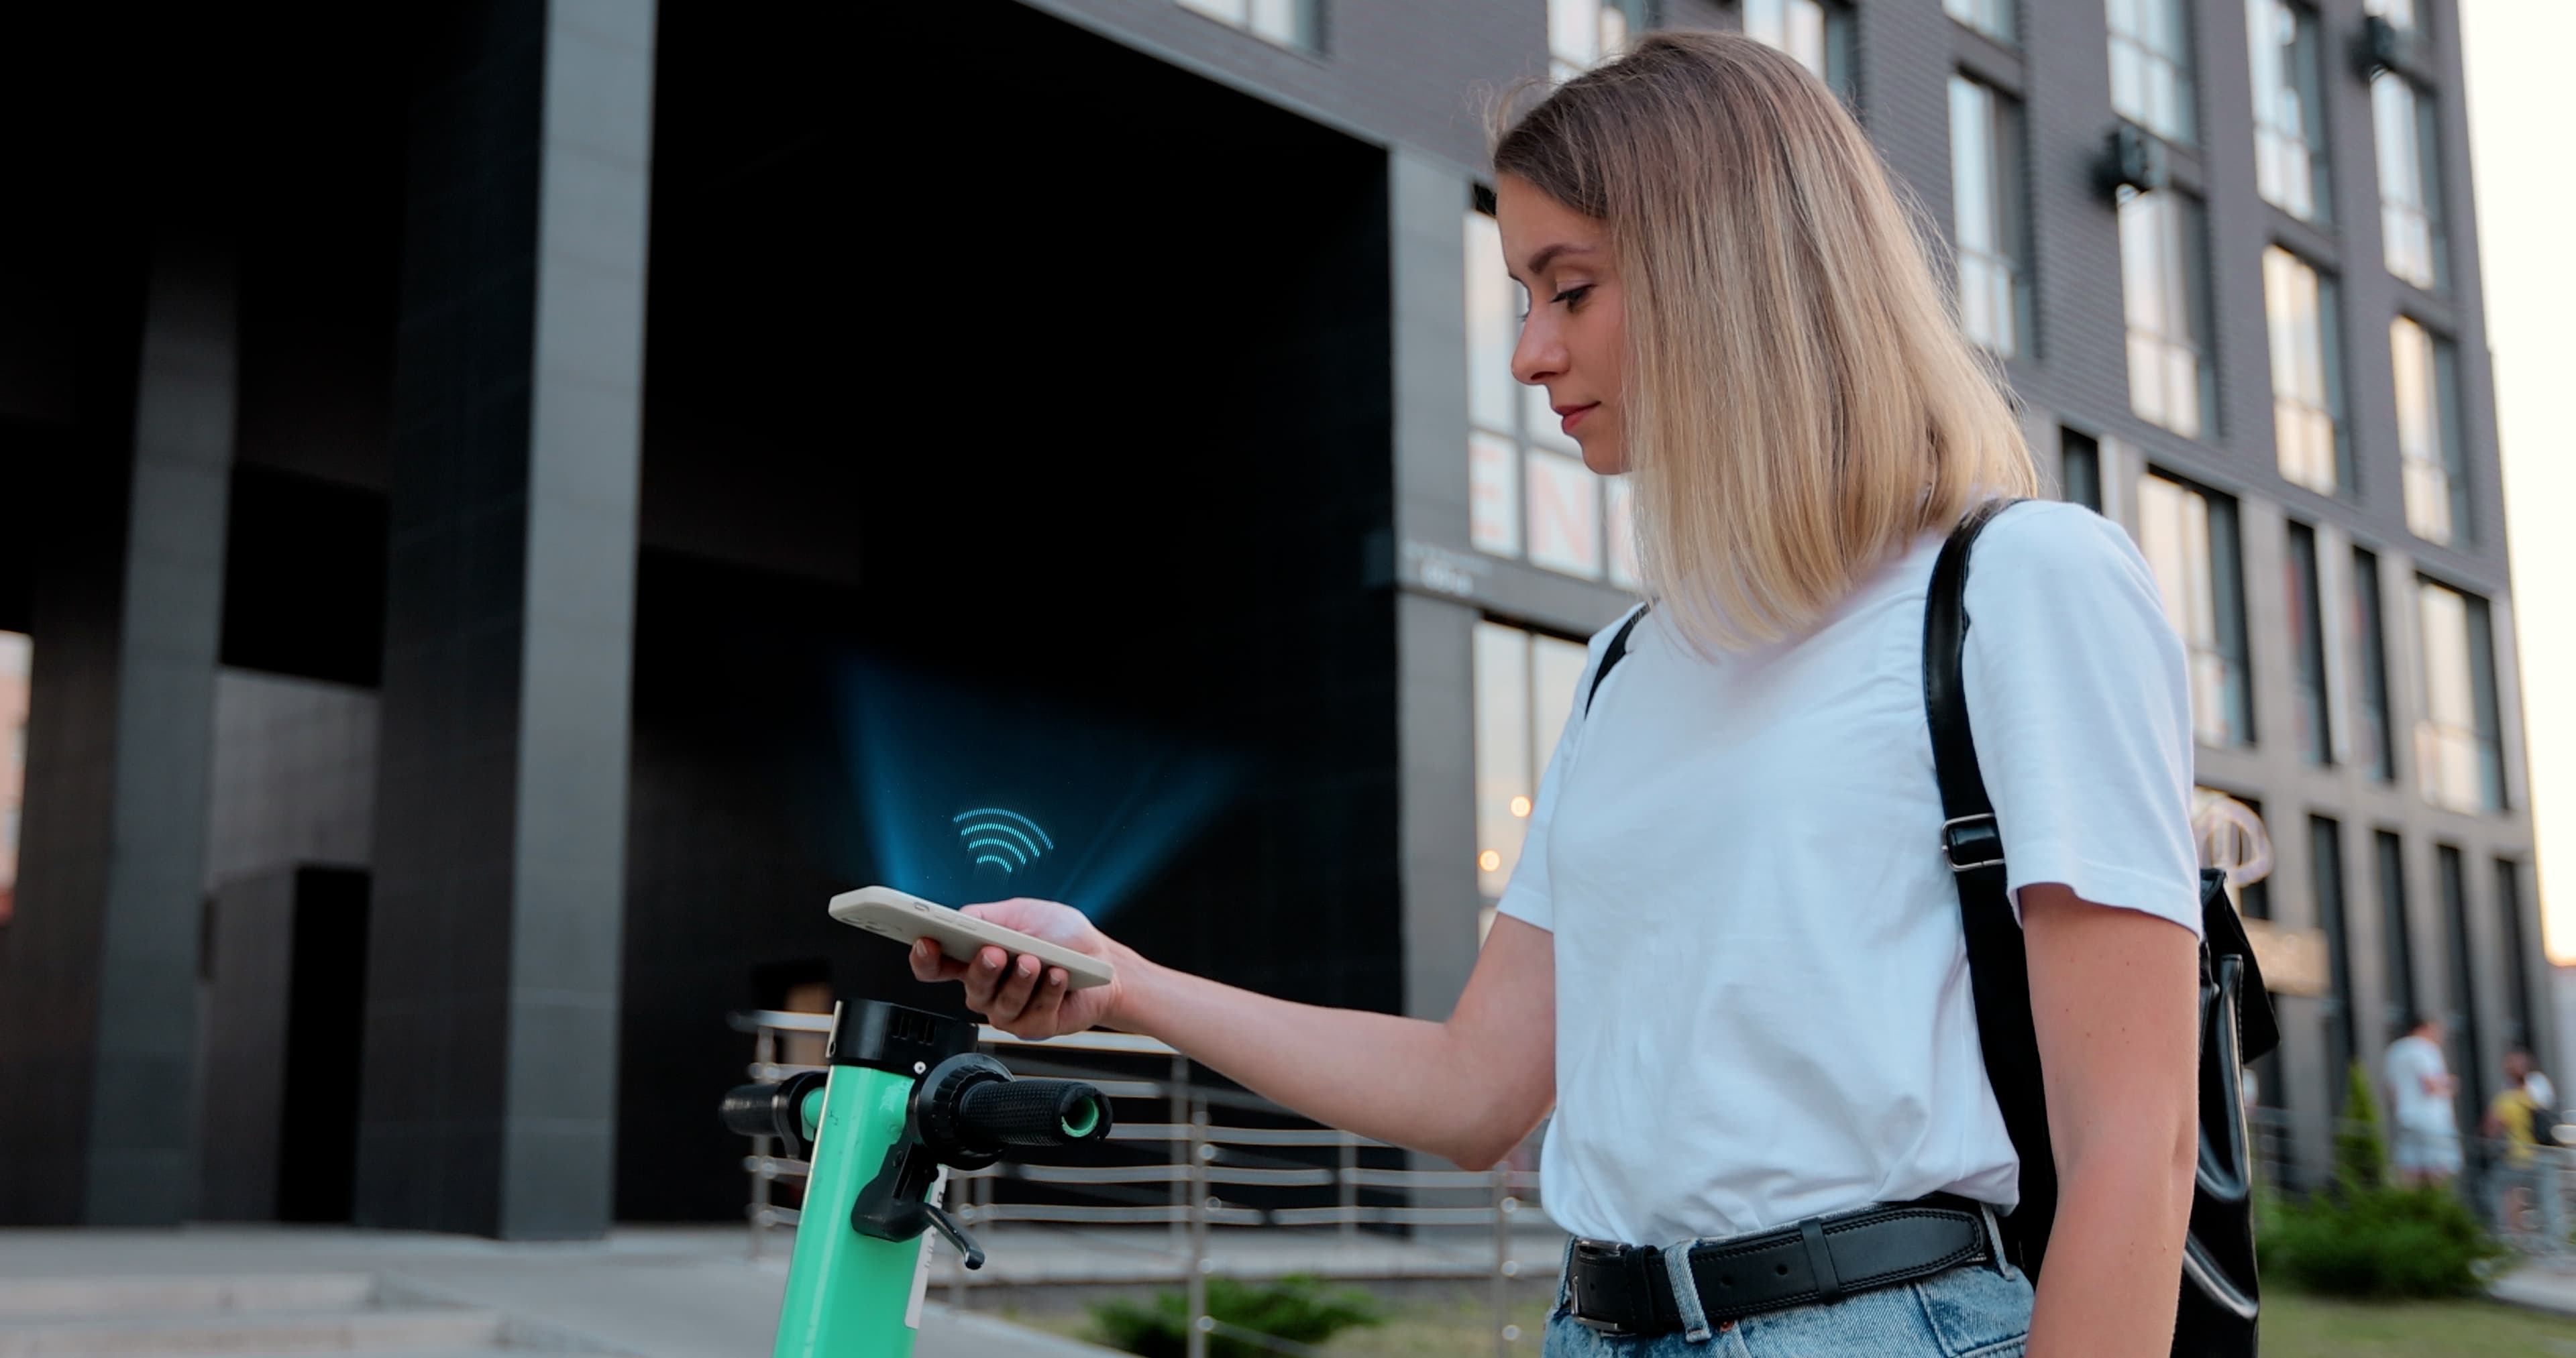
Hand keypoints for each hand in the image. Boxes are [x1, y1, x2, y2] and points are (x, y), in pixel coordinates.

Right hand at [907, 897, 1129, 1039]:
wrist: (1104, 962)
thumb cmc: (1063, 937)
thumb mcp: (1022, 913)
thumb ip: (987, 916)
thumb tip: (958, 919)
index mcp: (977, 958)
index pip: (938, 965)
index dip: (925, 958)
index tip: (925, 943)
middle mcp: (988, 988)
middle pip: (970, 986)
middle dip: (981, 970)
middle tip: (994, 952)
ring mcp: (1009, 1010)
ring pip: (1001, 1004)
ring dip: (1018, 981)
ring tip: (1035, 961)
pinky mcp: (1034, 1025)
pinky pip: (1033, 1014)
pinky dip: (1047, 991)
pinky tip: (1058, 976)